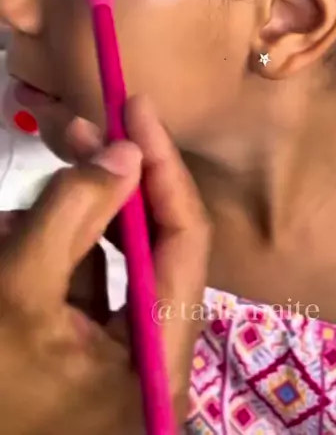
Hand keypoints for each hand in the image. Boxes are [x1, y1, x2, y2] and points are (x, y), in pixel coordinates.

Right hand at [0, 96, 210, 434]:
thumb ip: (72, 211)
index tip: (137, 106)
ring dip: (69, 220)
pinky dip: (52, 253)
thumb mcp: (17, 286)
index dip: (162, 166)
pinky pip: (80, 288)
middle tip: (79, 132)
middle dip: (109, 188)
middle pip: (148, 248)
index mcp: (158, 361)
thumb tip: (126, 151)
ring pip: (108, 263)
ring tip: (21, 210)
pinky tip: (12, 232)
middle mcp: (152, 361)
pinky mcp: (82, 356)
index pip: (186, 241)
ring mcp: (116, 361)